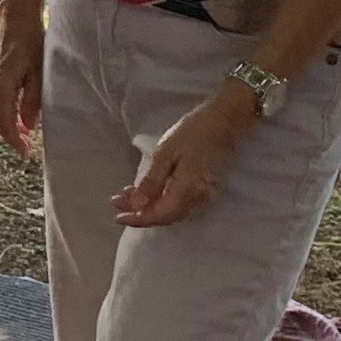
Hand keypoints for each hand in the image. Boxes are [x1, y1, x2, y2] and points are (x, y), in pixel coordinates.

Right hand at [0, 0, 46, 155]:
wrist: (14, 17)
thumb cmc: (30, 41)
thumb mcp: (38, 72)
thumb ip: (32, 101)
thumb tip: (29, 124)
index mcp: (1, 87)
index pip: (5, 123)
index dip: (15, 140)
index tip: (25, 152)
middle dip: (10, 135)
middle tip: (26, 146)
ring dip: (7, 124)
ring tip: (25, 132)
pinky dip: (4, 111)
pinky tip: (17, 112)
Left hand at [114, 85, 258, 226]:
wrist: (224, 121)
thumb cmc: (192, 132)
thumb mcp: (165, 153)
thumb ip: (152, 182)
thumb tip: (137, 206)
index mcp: (187, 191)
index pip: (159, 215)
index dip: (138, 219)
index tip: (117, 216)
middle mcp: (198, 199)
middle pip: (165, 216)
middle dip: (139, 213)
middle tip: (117, 202)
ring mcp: (204, 195)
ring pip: (172, 211)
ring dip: (149, 207)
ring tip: (127, 196)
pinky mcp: (205, 189)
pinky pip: (180, 202)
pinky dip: (161, 200)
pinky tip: (149, 191)